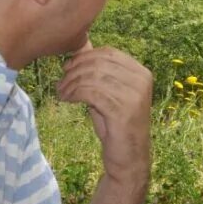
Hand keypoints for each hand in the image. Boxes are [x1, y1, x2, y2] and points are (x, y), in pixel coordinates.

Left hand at [56, 45, 152, 179]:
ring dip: (71, 83)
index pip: (108, 53)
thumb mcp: (108, 93)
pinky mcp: (124, 110)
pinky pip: (91, 92)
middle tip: (60, 83)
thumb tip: (81, 45)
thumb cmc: (115, 125)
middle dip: (74, 70)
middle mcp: (142, 80)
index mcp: (141, 72)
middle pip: (99, 63)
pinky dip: (74, 93)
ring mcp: (135, 95)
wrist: (128, 158)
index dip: (84, 57)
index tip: (67, 69)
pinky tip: (66, 100)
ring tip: (61, 93)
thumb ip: (98, 72)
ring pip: (93, 77)